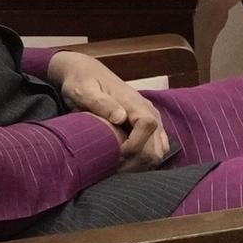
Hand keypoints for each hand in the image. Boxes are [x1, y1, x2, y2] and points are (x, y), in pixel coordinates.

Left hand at [45, 50, 175, 171]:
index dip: (135, 146)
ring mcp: (151, 118)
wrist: (86, 73)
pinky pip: (158, 147)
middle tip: (112, 169)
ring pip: (160, 150)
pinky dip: (145, 160)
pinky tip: (127, 164)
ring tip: (119, 168)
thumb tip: (121, 117)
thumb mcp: (84, 91)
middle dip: (137, 162)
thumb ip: (101, 102)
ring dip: (142, 164)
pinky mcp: (148, 126)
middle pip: (157, 145)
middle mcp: (148, 110)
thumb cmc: (81, 83)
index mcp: (134, 102)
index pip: (148, 125)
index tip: (116, 156)